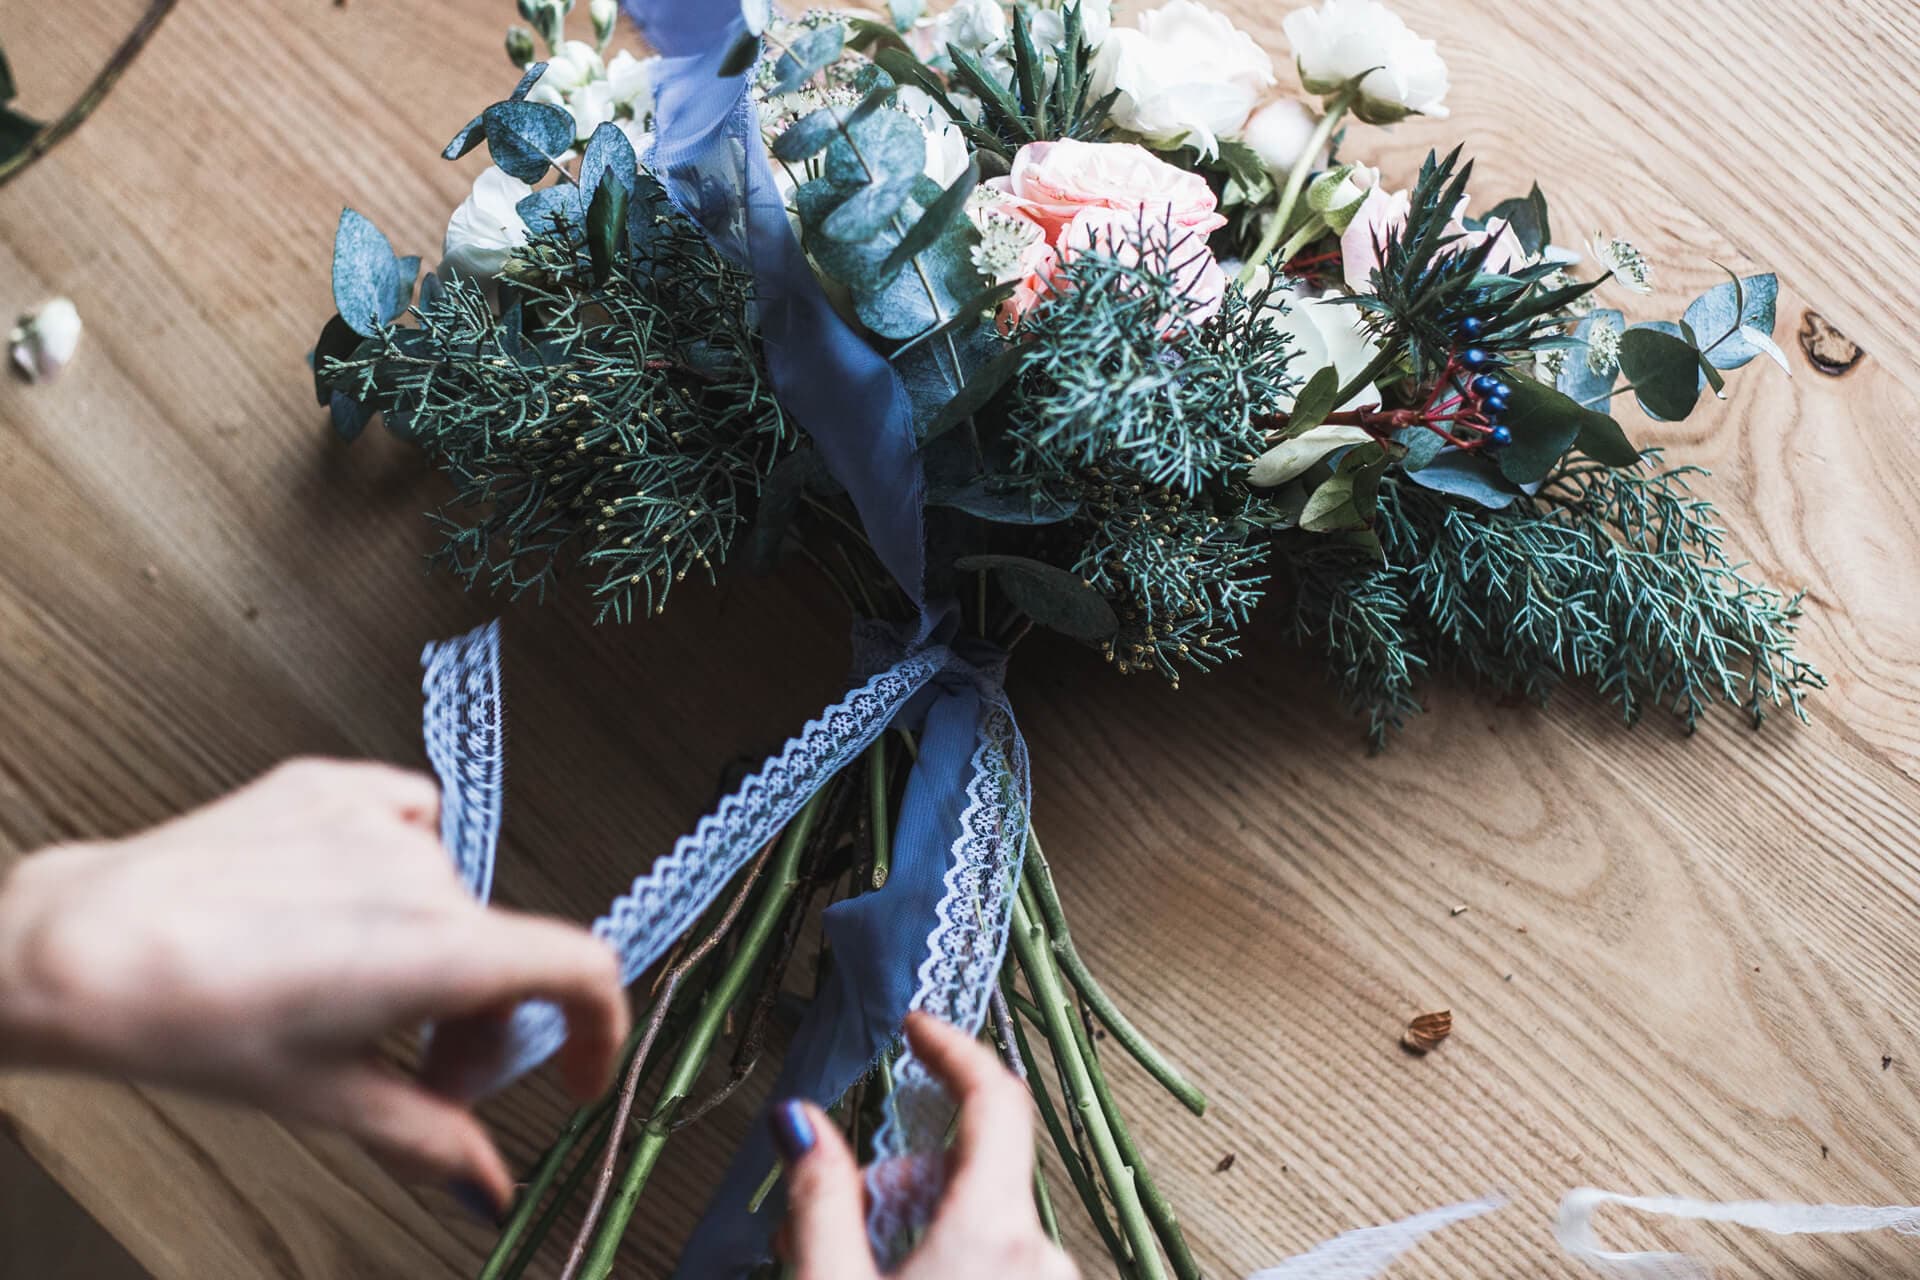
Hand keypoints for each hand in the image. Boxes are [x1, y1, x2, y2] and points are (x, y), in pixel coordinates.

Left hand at [0, 758, 629, 1212]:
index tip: (574, 1068)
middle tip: (422, 1069)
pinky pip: (408, 821)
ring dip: (432, 950)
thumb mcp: (325, 1098)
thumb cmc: (188, 1018)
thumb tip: (485, 1181)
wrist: (85, 949)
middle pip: (503, 952)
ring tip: (354, 992)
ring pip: (451, 897)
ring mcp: (380, 819)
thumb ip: (428, 1137)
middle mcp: (428, 874)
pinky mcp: (332, 785)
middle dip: (479, 1020)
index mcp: (443, 951)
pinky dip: (397, 869)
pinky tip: (342, 904)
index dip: (598, 1029)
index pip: (583, 971)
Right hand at [773, 1011, 1078, 1279]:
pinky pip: (993, 1261)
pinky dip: (942, 1258)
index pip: (994, 1098)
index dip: (953, 1050)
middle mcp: (1041, 1257)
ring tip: (849, 1264)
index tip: (918, 1026)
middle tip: (834, 1209)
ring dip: (913, 1223)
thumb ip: (819, 1201)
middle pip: (970, 1167)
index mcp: (995, 1233)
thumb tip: (800, 1123)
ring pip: (977, 1219)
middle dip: (897, 1172)